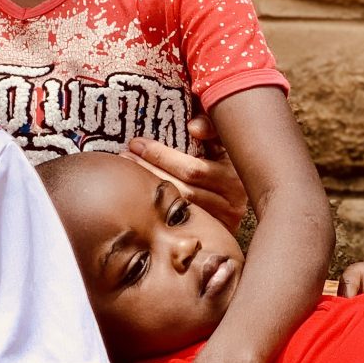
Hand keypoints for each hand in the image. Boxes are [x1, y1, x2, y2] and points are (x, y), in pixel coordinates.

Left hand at [129, 123, 247, 229]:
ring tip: (127, 169)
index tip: (137, 142)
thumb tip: (193, 127)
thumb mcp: (222, 143)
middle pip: (180, 190)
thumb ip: (211, 127)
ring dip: (149, 186)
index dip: (161, 156)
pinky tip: (140, 192)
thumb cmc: (224, 162)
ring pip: (176, 206)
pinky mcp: (211, 236)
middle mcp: (232, 204)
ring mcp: (222, 224)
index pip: (192, 170)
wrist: (238, 198)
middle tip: (126, 154)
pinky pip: (177, 222)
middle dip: (149, 170)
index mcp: (234, 177)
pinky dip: (156, 206)